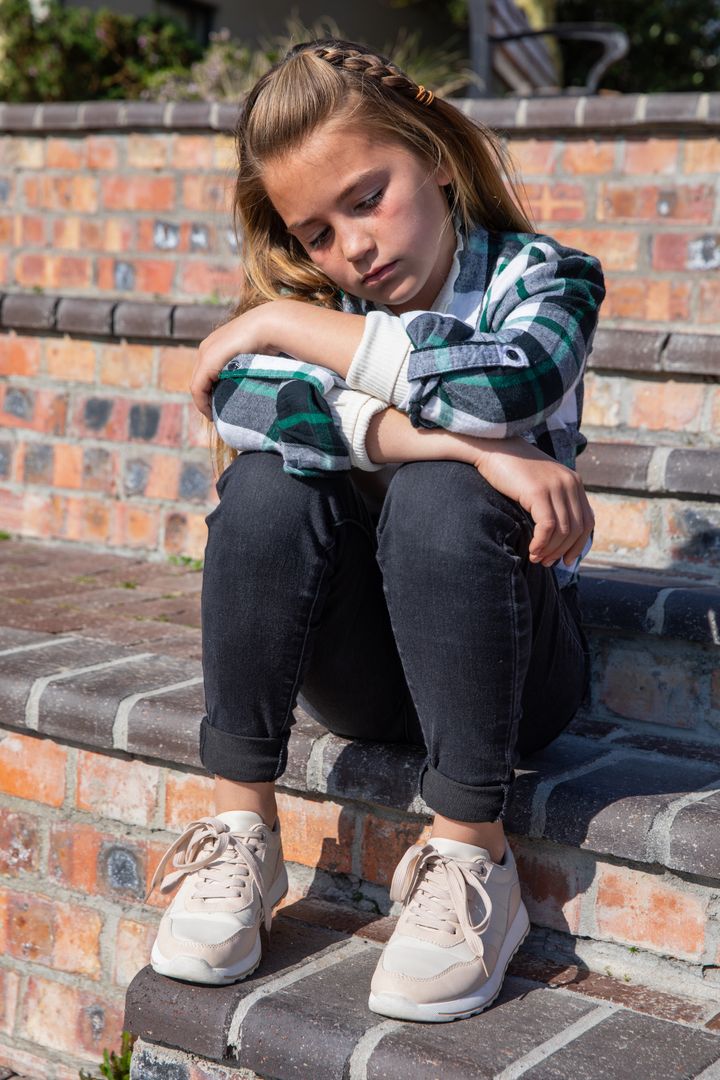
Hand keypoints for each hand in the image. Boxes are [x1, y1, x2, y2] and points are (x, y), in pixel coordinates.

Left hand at [190, 305, 272, 418]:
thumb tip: (258, 380)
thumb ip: (248, 366)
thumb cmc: (271, 340)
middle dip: (207, 399)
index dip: (211, 391)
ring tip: (215, 417)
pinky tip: (211, 413)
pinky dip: (202, 403)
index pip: (207, 372)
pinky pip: (197, 388)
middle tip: (217, 415)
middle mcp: (206, 347)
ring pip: (197, 385)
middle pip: (200, 380)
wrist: (270, 326)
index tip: (221, 406)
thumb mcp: (255, 355)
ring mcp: (205, 353)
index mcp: (216, 344)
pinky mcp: (207, 362)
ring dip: (204, 403)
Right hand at [471, 437, 594, 567]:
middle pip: (577, 529)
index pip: (587, 521)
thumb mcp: (540, 482)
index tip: (567, 560)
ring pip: (563, 531)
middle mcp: (569, 483)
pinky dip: (541, 543)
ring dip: (550, 550)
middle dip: (563, 551)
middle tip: (547, 563)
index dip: (579, 544)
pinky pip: (547, 527)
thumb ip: (553, 500)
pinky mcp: (538, 492)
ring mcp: (555, 486)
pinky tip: (532, 550)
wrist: (492, 447)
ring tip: (536, 558)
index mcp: (574, 481)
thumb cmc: (511, 469)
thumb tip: (558, 533)